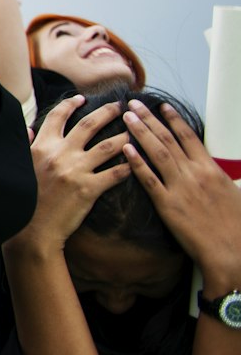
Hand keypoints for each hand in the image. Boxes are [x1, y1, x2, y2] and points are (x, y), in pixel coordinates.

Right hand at [19, 95, 129, 247]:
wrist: (31, 228)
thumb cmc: (23, 198)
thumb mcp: (18, 165)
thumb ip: (25, 144)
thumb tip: (27, 128)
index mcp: (42, 146)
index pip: (58, 116)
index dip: (70, 104)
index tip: (82, 98)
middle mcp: (60, 153)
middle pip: (89, 124)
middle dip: (108, 112)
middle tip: (122, 106)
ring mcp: (75, 170)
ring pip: (107, 146)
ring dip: (125, 137)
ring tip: (136, 131)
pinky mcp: (88, 189)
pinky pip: (114, 174)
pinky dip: (128, 167)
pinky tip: (138, 163)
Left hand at [124, 100, 240, 281]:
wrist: (232, 251)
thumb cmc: (236, 226)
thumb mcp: (232, 194)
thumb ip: (217, 177)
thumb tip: (210, 167)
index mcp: (211, 169)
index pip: (189, 138)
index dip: (174, 120)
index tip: (161, 106)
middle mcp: (195, 174)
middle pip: (168, 139)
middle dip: (150, 119)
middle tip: (133, 103)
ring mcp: (180, 188)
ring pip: (157, 153)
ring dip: (141, 133)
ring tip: (127, 117)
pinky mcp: (168, 205)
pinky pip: (149, 180)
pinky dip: (136, 163)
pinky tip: (125, 149)